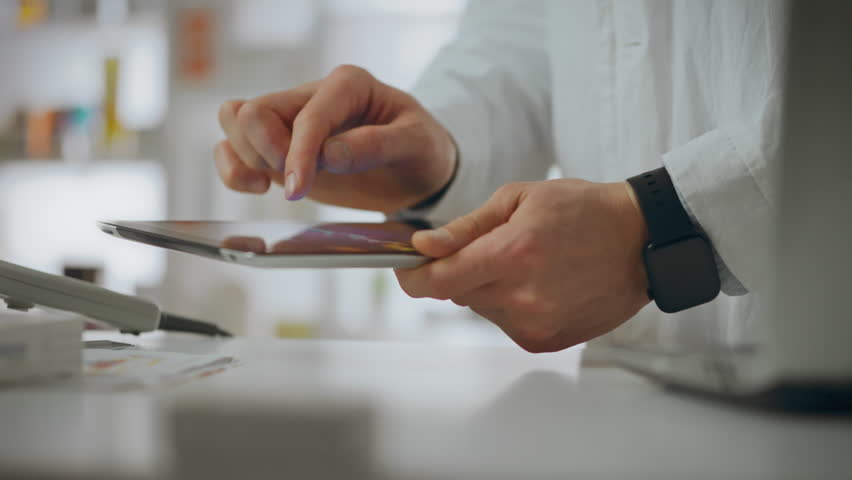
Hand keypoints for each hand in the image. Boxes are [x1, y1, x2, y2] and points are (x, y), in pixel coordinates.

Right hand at [214, 65, 456, 212]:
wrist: (418, 171)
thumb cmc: (421, 150)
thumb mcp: (416, 144)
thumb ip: (376, 146)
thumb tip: (329, 154)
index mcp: (348, 85)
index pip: (306, 115)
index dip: (298, 153)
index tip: (298, 189)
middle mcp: (313, 96)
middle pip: (253, 110)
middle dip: (267, 152)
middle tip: (300, 182)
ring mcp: (291, 121)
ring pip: (235, 121)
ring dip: (247, 158)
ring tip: (283, 183)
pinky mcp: (279, 148)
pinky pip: (233, 147)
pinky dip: (233, 169)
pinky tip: (260, 187)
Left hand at [395, 179, 650, 352]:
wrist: (641, 242)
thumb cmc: (584, 210)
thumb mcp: (520, 199)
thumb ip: (467, 227)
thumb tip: (424, 245)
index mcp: (512, 255)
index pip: (438, 282)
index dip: (413, 277)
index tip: (406, 268)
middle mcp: (521, 297)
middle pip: (457, 294)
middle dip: (460, 271)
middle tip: (490, 247)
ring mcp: (535, 324)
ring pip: (481, 308)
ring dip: (488, 287)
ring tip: (527, 262)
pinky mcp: (546, 341)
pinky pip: (506, 323)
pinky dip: (511, 304)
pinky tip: (541, 283)